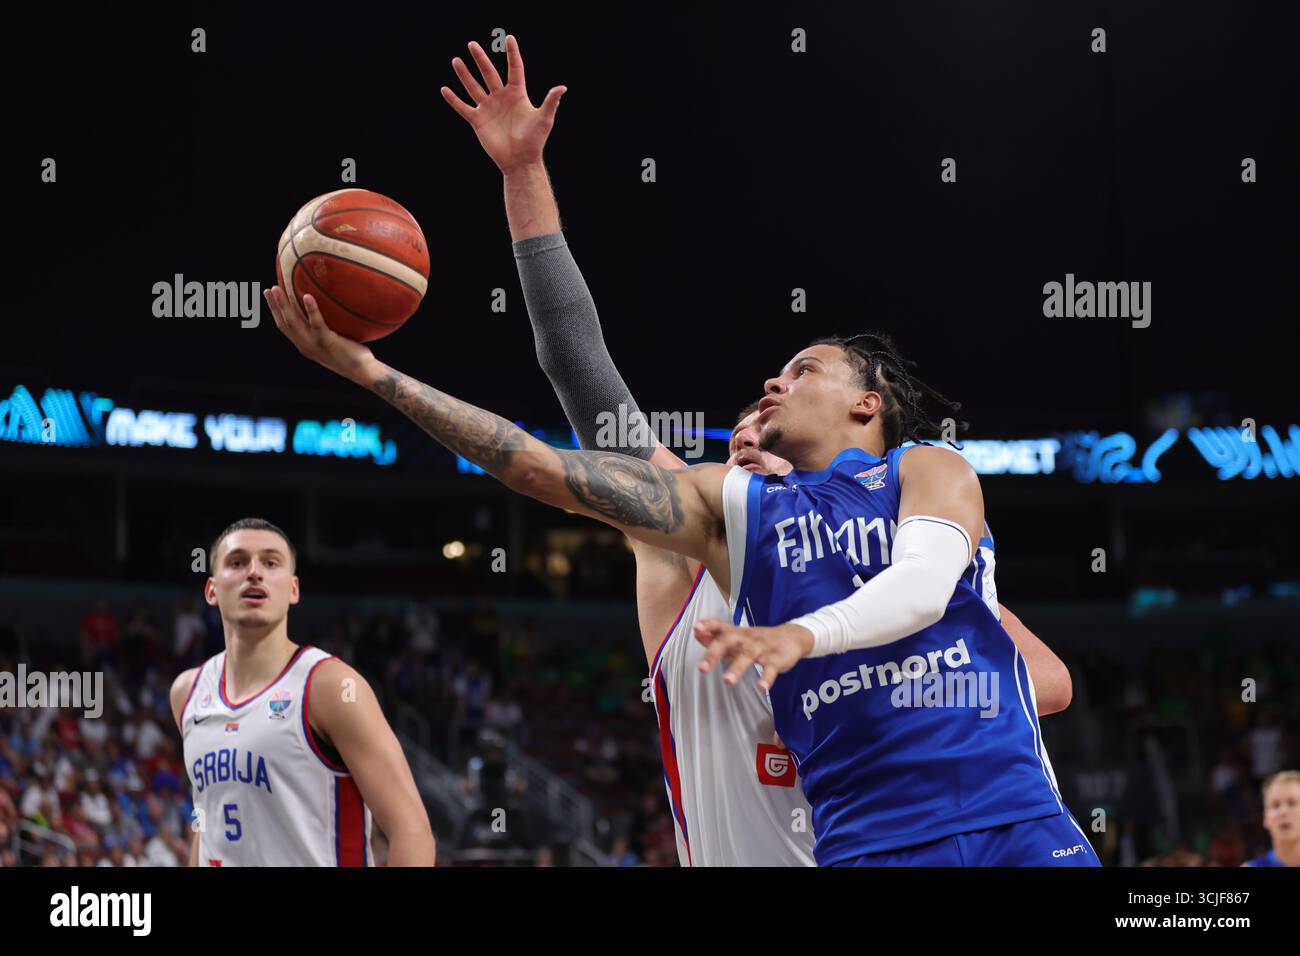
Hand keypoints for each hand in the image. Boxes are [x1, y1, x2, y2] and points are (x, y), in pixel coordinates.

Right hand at [264, 286, 376, 385]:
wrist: (363, 372)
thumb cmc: (353, 355)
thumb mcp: (333, 342)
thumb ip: (325, 330)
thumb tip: (329, 310)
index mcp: (305, 346)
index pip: (285, 328)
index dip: (275, 313)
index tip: (270, 298)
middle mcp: (306, 346)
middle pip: (284, 324)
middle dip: (274, 306)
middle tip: (268, 289)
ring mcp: (315, 345)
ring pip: (294, 322)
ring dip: (283, 305)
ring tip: (278, 288)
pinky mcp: (327, 342)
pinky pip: (317, 324)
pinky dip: (312, 310)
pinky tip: (308, 296)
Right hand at [441, 35, 565, 173]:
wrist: (520, 161)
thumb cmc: (534, 140)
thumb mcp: (544, 119)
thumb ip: (550, 102)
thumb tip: (562, 87)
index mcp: (517, 94)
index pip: (514, 69)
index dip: (512, 54)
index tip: (509, 38)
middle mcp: (501, 98)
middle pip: (489, 74)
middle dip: (481, 59)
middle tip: (472, 44)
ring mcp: (488, 108)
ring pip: (474, 87)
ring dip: (465, 75)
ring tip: (456, 60)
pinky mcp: (478, 121)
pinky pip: (463, 108)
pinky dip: (454, 100)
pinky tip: (445, 89)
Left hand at [693, 619, 814, 690]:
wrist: (792, 637)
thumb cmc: (757, 640)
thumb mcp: (738, 636)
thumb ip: (716, 636)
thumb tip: (696, 633)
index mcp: (737, 633)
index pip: (720, 626)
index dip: (708, 626)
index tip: (696, 628)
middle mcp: (747, 638)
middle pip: (729, 640)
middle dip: (714, 652)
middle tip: (702, 668)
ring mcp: (762, 648)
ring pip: (748, 656)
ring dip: (737, 668)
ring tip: (727, 681)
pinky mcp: (777, 659)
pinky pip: (771, 669)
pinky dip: (767, 678)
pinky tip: (761, 687)